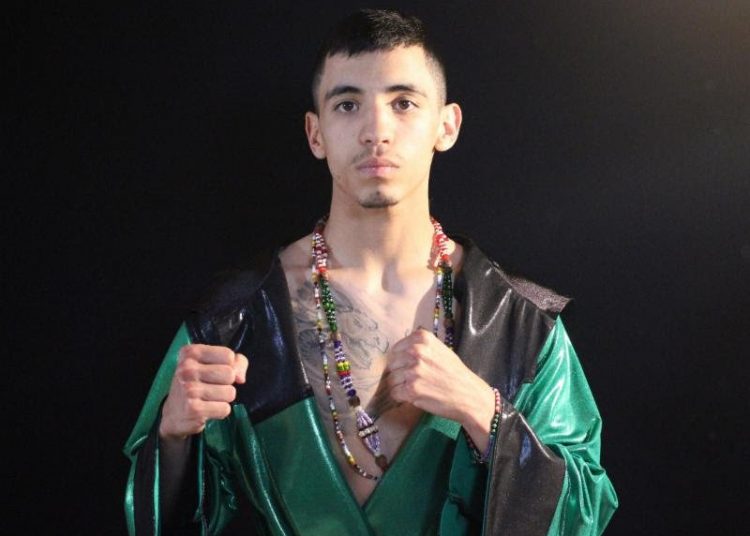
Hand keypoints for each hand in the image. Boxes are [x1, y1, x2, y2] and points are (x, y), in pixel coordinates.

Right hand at [159, 344, 247, 440]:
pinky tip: (206, 409)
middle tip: (211, 387)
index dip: (228, 366)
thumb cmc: (197, 384)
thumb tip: (240, 378)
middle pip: (230, 374)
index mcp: (191, 352)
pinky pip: (225, 409)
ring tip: (208, 399)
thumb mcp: (212, 364)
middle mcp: (187, 368)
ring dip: (223, 399)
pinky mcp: (193, 409)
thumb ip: (236, 362)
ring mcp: (189, 389)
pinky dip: (219, 412)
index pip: (228, 355)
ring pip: (230, 393)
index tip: (215, 371)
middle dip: (226, 383)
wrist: (175, 413)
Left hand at [386, 328, 496, 449]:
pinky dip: (401, 397)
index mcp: (421, 338)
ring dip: (400, 386)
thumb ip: (419, 347)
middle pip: (392, 364)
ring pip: (391, 379)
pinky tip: (415, 397)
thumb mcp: (439, 350)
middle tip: (415, 381)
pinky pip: (394, 393)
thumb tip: (396, 353)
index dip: (401, 361)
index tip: (410, 368)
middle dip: (399, 374)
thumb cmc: (454, 373)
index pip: (396, 349)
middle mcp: (416, 351)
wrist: (469, 395)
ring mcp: (413, 370)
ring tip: (417, 389)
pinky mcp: (411, 389)